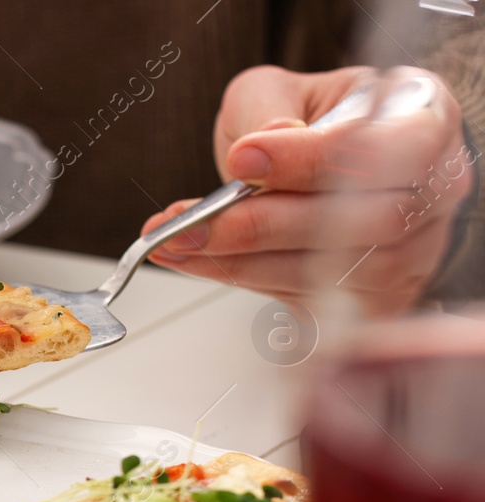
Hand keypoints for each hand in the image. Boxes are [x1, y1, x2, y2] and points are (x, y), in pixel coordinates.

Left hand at [142, 65, 471, 314]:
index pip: (387, 148)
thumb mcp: (282, 92)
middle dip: (264, 225)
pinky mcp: (375, 299)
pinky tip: (198, 259)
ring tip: (177, 241)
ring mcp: (411, 253)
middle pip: (362, 222)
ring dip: (243, 262)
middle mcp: (432, 192)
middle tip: (191, 223)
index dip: (314, 160)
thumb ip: (268, 109)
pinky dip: (243, 279)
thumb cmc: (313, 125)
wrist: (323, 171)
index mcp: (424, 121)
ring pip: (333, 272)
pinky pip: (309, 299)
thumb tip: (268, 141)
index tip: (243, 159)